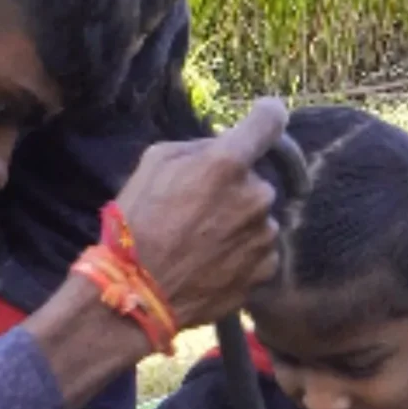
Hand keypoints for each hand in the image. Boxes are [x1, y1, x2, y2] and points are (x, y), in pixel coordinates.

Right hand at [112, 97, 292, 326]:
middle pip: (256, 179)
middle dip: (234, 188)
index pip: (270, 120)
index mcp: (226, 164)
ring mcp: (264, 235)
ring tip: (199, 242)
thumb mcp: (154, 163)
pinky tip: (211, 262)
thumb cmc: (137, 224)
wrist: (137, 293)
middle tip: (198, 209)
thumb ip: (199, 148)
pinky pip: (260, 249)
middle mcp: (255, 196)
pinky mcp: (267, 268)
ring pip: (258, 217)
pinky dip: (241, 253)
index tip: (263, 119)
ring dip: (237, 223)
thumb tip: (224, 146)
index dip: (267, 115)